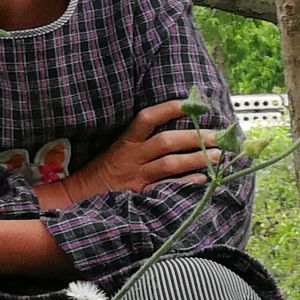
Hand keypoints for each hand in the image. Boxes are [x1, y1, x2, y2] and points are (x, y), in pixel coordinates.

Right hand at [48, 101, 220, 205]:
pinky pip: (167, 188)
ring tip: (218, 155)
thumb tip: (172, 123)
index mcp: (125, 142)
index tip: (191, 104)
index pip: (146, 119)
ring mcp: (137, 177)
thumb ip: (140, 138)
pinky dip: (186, 183)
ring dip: (196, 158)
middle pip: (165, 142)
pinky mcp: (141, 195)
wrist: (81, 195)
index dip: (168, 109)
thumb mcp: (116, 148)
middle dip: (194, 137)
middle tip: (218, 136)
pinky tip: (202, 179)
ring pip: (170, 164)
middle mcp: (131, 157)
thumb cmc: (104, 168)